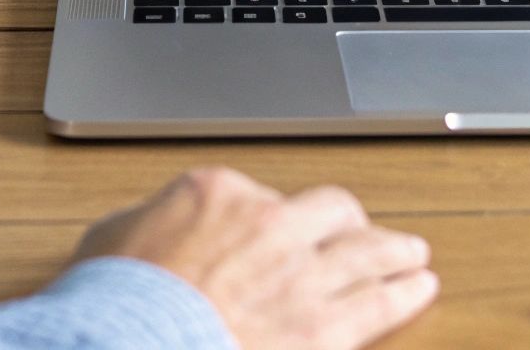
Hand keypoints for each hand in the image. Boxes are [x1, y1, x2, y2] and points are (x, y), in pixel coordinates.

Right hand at [72, 167, 437, 348]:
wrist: (128, 346)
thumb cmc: (113, 304)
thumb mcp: (110, 241)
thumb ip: (145, 226)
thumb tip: (149, 231)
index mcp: (217, 194)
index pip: (264, 196)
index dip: (276, 218)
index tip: (280, 233)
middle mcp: (268, 223)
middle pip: (331, 210)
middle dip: (347, 223)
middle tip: (360, 232)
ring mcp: (301, 273)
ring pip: (368, 250)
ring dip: (394, 250)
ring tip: (413, 253)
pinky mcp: (324, 325)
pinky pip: (381, 300)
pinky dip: (406, 291)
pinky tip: (420, 286)